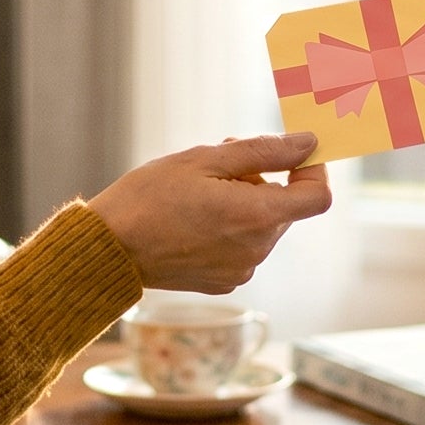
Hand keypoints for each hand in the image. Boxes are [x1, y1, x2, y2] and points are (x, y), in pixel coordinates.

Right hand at [86, 133, 331, 292]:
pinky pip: (243, 246)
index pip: (317, 196)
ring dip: (245, 200)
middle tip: (222, 157)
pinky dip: (230, 226)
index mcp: (256, 216)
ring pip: (263, 224)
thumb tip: (309, 142)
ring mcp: (241, 270)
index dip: (313, 169)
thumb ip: (264, 151)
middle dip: (263, 178)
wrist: (108, 249)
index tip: (292, 153)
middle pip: (285, 206)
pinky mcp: (224, 282)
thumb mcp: (206, 159)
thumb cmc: (150, 197)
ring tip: (200, 187)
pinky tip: (194, 215)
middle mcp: (256, 250)